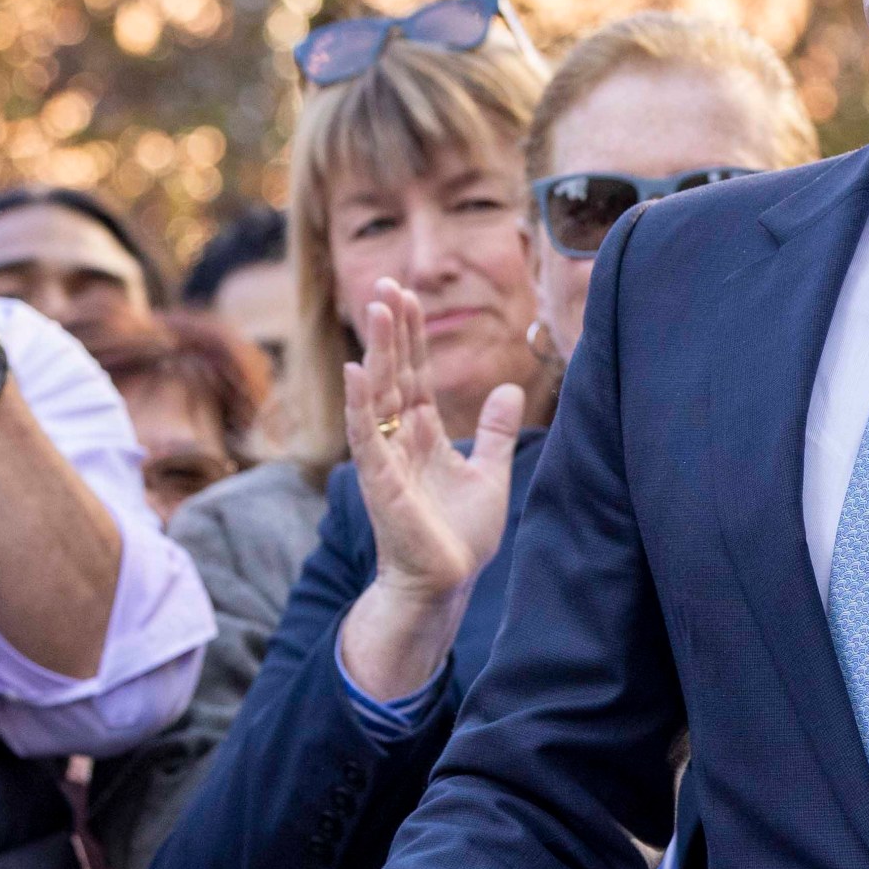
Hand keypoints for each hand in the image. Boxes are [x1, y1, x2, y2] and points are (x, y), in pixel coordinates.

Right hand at [337, 278, 525, 704]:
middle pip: (394, 373)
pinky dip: (361, 402)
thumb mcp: (489, 475)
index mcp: (423, 435)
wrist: (443, 584)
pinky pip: (366, 435)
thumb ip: (497, 432)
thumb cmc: (458, 536)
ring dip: (378, 350)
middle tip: (387, 284)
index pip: (415, 374)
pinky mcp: (379, 481)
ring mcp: (386, 458)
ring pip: (378, 394)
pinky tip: (357, 369)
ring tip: (379, 309)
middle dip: (393, 330)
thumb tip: (511, 387)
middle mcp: (399, 440)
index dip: (413, 336)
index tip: (409, 295)